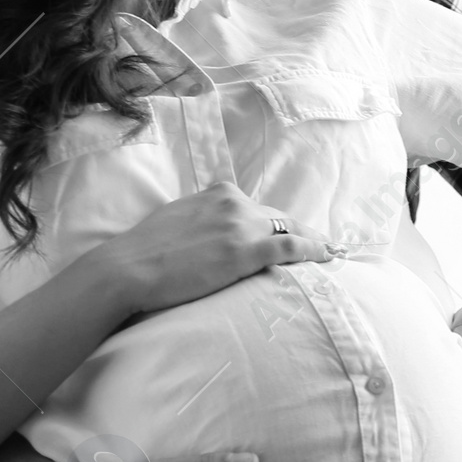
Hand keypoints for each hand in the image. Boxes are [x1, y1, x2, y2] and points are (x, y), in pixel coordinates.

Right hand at [110, 184, 331, 318]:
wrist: (128, 268)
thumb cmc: (145, 252)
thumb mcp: (178, 220)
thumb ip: (202, 220)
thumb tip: (212, 234)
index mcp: (218, 193)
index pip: (258, 208)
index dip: (278, 223)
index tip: (293, 232)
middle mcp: (233, 202)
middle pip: (279, 217)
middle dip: (301, 231)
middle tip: (323, 246)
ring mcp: (240, 226)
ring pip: (291, 229)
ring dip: (314, 242)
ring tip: (332, 254)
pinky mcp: (245, 251)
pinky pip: (291, 246)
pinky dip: (314, 250)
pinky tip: (328, 256)